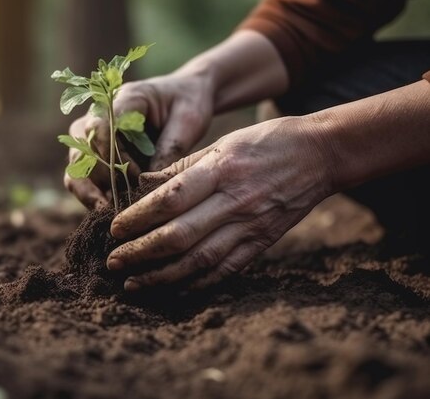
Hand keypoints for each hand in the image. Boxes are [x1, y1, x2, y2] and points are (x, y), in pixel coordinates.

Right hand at [64, 71, 214, 208]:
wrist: (185, 94)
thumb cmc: (187, 103)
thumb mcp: (188, 121)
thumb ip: (170, 148)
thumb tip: (150, 186)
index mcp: (124, 99)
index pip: (100, 126)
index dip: (114, 157)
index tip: (137, 176)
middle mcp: (98, 114)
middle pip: (81, 150)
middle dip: (101, 179)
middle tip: (122, 203)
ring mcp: (91, 135)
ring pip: (75, 168)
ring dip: (91, 193)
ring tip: (111, 212)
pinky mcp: (94, 154)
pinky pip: (82, 179)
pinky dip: (93, 197)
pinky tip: (112, 211)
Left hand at [106, 116, 335, 290]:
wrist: (320, 155)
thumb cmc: (266, 142)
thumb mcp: (222, 142)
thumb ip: (182, 168)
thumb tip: (141, 185)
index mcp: (220, 171)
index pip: (170, 200)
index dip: (137, 218)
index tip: (113, 229)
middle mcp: (234, 202)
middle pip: (179, 236)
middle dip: (141, 253)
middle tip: (113, 262)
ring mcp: (250, 226)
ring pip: (199, 261)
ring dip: (162, 276)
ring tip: (134, 283)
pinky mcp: (262, 243)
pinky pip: (225, 270)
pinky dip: (196, 284)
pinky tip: (172, 290)